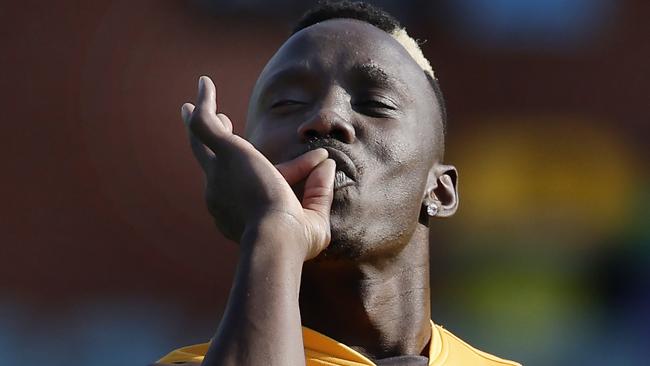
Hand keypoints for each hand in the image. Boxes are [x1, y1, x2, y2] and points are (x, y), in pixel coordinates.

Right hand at [181, 76, 335, 259]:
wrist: (274, 238)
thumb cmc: (293, 240)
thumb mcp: (313, 217)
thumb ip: (318, 191)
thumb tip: (327, 163)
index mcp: (240, 212)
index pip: (266, 181)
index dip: (296, 169)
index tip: (320, 158)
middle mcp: (221, 194)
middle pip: (215, 163)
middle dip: (215, 145)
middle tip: (219, 126)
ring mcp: (218, 174)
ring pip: (202, 144)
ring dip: (201, 121)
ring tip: (193, 105)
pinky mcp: (224, 153)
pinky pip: (205, 124)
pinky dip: (204, 103)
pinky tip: (205, 83)